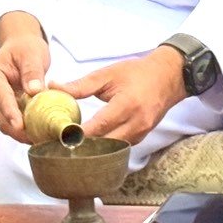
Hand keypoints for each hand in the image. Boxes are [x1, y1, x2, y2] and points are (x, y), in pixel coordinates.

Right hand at [0, 15, 51, 142]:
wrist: (20, 49)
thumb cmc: (25, 49)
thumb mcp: (32, 54)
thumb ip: (32, 71)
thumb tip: (34, 91)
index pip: (1, 97)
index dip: (10, 112)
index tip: (19, 126)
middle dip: (17, 129)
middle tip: (38, 138)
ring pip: (4, 124)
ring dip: (21, 133)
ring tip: (41, 138)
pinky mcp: (0, 111)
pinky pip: (10, 124)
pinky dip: (23, 131)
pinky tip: (38, 134)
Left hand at [53, 47, 184, 144]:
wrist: (168, 77)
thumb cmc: (137, 73)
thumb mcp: (108, 74)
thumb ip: (81, 85)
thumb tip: (54, 87)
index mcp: (127, 104)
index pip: (99, 126)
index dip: (79, 134)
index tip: (60, 136)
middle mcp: (136, 123)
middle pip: (105, 143)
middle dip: (83, 146)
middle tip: (61, 144)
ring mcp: (141, 133)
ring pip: (112, 149)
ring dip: (94, 149)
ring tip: (73, 145)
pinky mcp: (142, 137)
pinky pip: (119, 147)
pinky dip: (105, 147)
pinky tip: (90, 143)